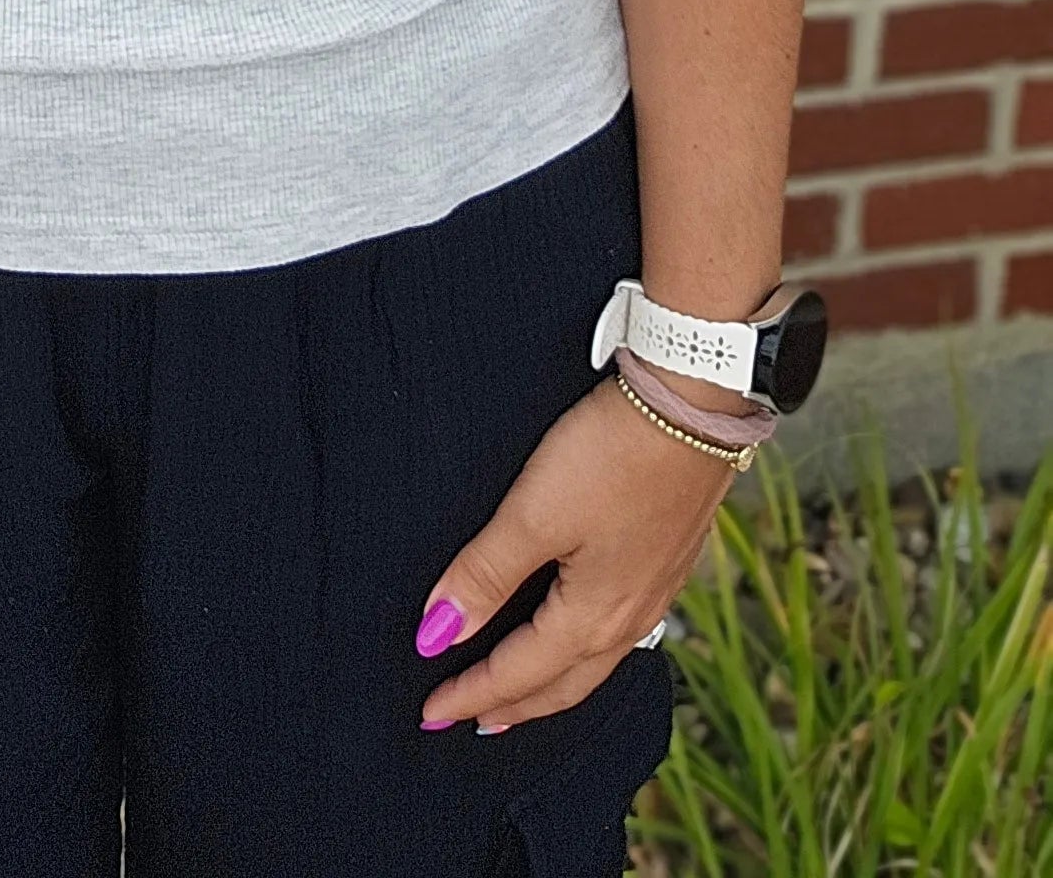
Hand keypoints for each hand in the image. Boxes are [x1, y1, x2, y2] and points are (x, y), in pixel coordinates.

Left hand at [413, 378, 729, 731]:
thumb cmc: (614, 453)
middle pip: (563, 684)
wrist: (695, 404)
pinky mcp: (668, 559)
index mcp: (593, 616)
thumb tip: (437, 634)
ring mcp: (656, 589)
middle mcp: (630, 616)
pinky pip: (620, 631)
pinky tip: (582, 634)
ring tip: (522, 692)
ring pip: (595, 662)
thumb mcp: (534, 512)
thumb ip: (485, 575)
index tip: (429, 713)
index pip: (520, 673)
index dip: (472, 692)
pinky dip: (585, 651)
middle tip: (470, 719)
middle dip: (514, 706)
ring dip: (552, 683)